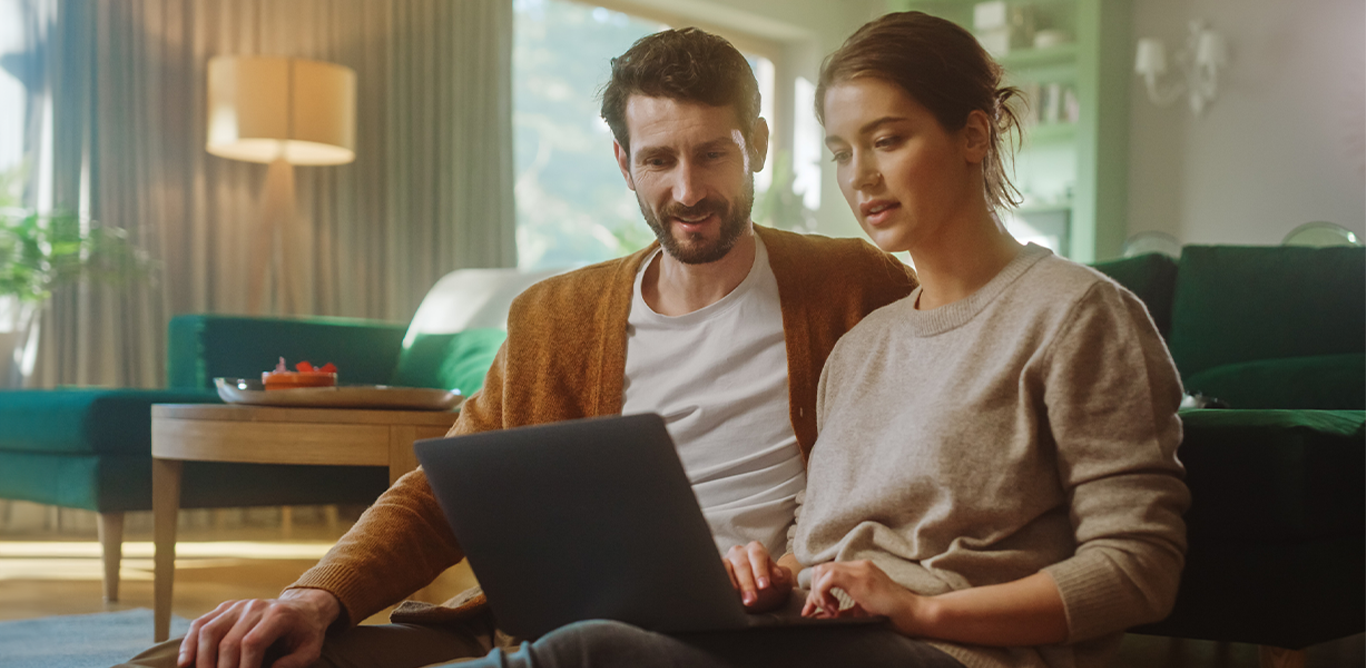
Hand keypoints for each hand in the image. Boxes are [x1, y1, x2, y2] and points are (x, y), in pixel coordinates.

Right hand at [178, 588, 340, 667]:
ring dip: (202, 660)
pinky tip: (185, 663)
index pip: (252, 643)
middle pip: (229, 641)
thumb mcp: (310, 650)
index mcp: (278, 615)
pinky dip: (189, 643)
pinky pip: (201, 623)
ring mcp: (237, 605)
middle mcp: (255, 607)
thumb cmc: (306, 633)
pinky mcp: (225, 608)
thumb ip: (293, 663)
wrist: (303, 608)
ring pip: (209, 631)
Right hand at [722, 541, 792, 612]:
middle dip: (747, 584)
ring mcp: (727, 561)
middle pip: (742, 564)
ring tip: (738, 601)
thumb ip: (783, 577)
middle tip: (752, 600)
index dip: (760, 570)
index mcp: (757, 550)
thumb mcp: (781, 582)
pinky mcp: (717, 571)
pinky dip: (720, 585)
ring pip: (726, 568)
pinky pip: (716, 575)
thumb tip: (778, 576)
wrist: (761, 596)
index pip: (758, 555)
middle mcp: (740, 552)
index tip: (764, 586)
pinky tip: (725, 595)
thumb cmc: (771, 586)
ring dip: (731, 586)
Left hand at [801, 560, 925, 634]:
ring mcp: (860, 569)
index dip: (815, 590)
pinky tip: (835, 608)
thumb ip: (841, 612)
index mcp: (859, 570)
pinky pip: (829, 577)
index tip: (812, 610)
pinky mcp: (860, 578)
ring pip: (822, 570)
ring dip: (819, 592)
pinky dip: (824, 593)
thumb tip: (819, 617)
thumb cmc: (891, 615)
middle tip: (822, 611)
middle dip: (814, 591)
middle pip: (820, 569)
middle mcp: (858, 566)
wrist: (913, 614)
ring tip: (832, 610)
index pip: (827, 572)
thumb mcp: (860, 612)